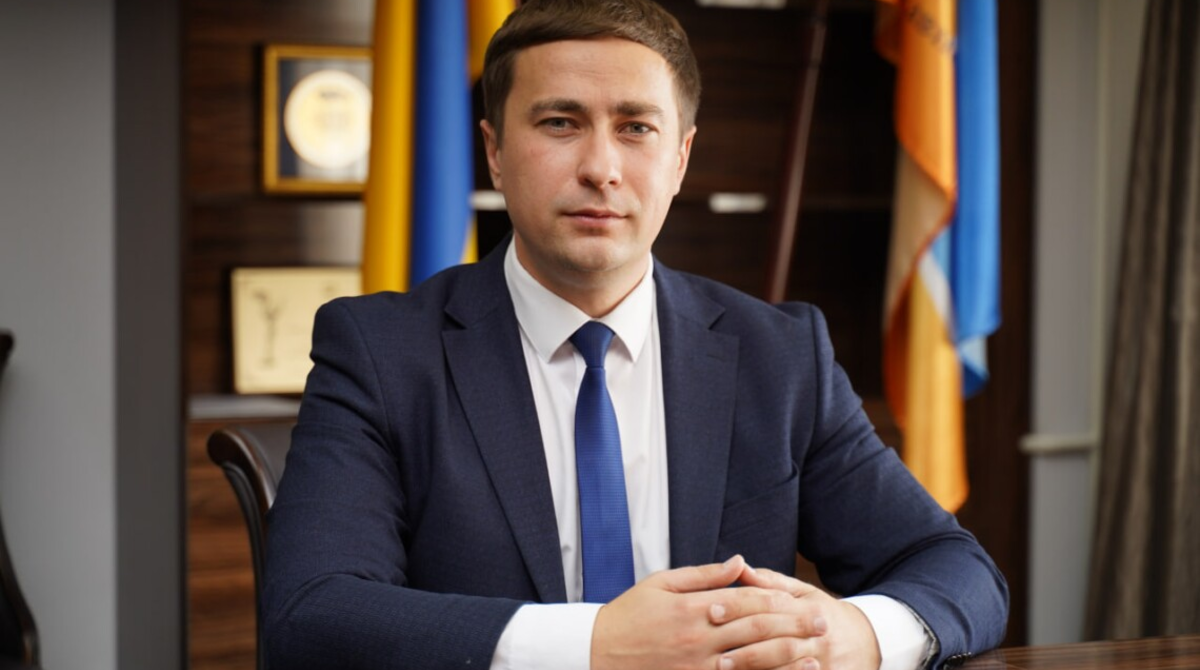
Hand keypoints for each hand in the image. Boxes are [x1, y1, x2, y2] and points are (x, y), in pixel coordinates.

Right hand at [591, 556, 828, 669]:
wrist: (595, 654)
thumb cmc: (628, 616)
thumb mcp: (661, 583)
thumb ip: (703, 575)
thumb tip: (740, 562)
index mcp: (693, 609)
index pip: (745, 602)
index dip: (779, 601)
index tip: (804, 601)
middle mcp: (698, 639)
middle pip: (755, 631)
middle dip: (792, 627)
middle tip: (822, 625)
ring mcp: (697, 668)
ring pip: (750, 662)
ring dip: (785, 659)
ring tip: (814, 654)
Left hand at [718, 564, 881, 669]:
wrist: (868, 641)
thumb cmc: (824, 613)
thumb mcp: (803, 593)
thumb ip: (771, 583)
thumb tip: (739, 566)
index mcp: (808, 609)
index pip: (770, 607)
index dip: (739, 608)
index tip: (712, 610)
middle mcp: (817, 636)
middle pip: (779, 642)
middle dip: (746, 649)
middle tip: (716, 654)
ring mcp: (824, 662)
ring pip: (788, 668)